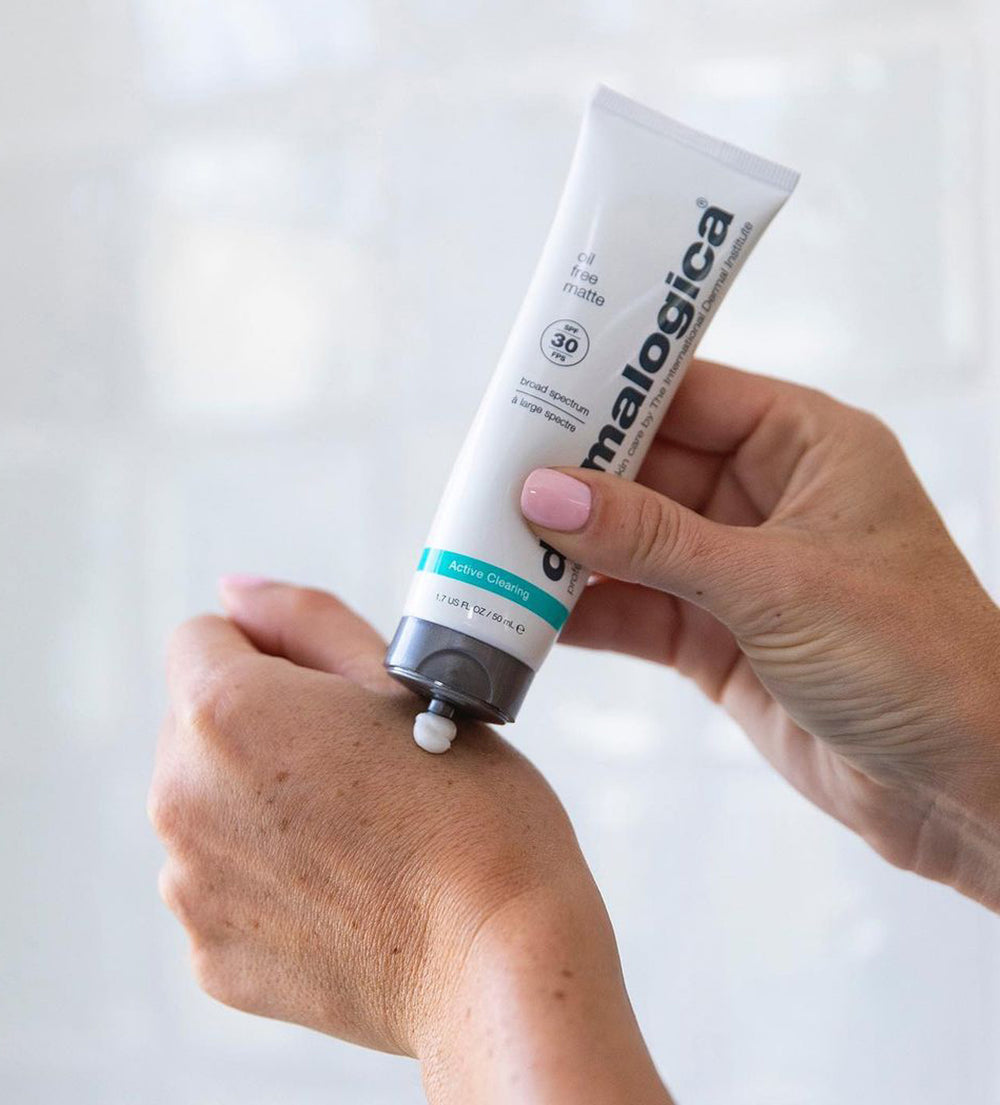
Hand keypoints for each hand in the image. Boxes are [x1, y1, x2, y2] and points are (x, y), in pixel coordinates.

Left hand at [149, 581, 671, 1102]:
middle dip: (261, 726)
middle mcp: (180, 796)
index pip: (201, 638)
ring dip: (258, 801)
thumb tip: (234, 591)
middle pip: (196, 722)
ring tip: (357, 832)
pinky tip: (344, 890)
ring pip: (208, 803)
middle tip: (359, 764)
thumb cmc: (469, 810)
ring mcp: (189, 886)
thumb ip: (303, 620)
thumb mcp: (399, 681)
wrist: (497, 957)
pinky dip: (268, 877)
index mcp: (224, 711)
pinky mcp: (211, 956)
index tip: (330, 694)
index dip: (271, 651)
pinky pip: (223, 883)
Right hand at [520, 360, 999, 908]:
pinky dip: (585, 614)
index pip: (688, 393)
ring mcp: (738, 572)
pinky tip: (530, 613)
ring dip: (568, 553)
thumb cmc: (916, 658)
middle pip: (646, 471)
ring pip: (631, 546)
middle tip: (492, 484)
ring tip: (493, 550)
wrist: (960, 788)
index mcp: (806, 445)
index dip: (609, 395)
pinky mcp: (717, 638)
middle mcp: (768, 498)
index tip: (531, 398)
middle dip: (573, 482)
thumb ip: (652, 539)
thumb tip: (548, 493)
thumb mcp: (774, 583)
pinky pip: (635, 611)